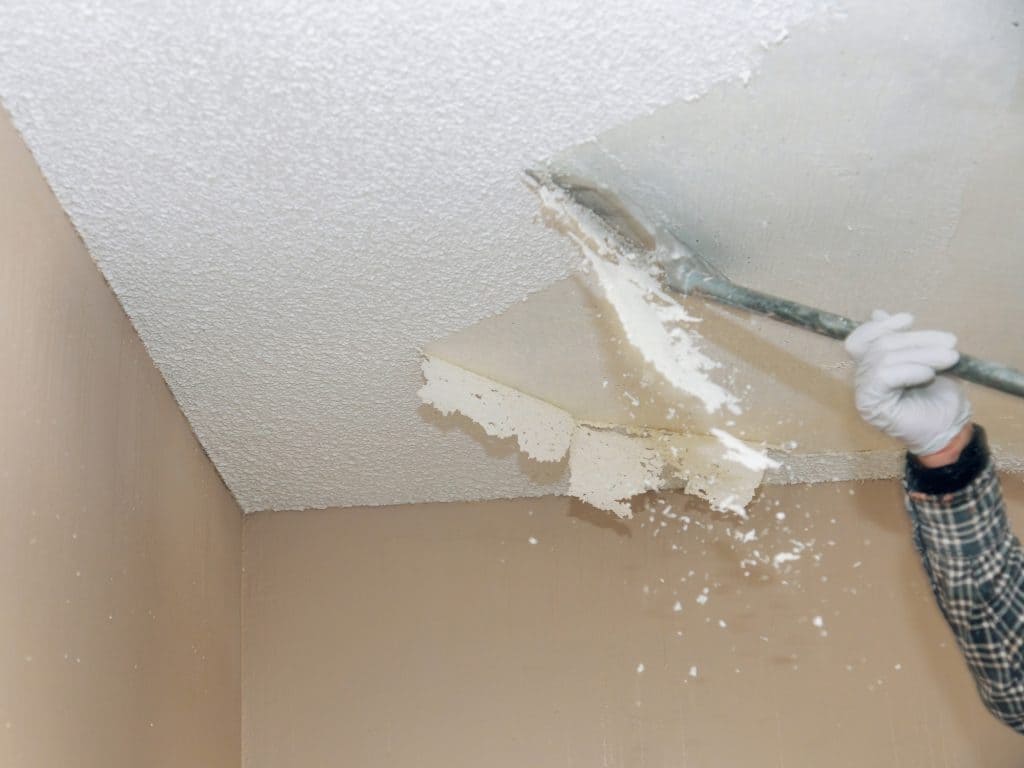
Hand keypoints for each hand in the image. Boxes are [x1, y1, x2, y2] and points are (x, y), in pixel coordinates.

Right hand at [844, 310, 970, 455]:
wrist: (948, 431)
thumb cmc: (939, 398)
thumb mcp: (926, 359)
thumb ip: (903, 341)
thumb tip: (877, 313)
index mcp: (872, 367)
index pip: (859, 340)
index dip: (879, 326)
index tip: (909, 319)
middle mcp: (863, 379)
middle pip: (880, 345)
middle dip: (917, 339)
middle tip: (950, 342)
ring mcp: (864, 393)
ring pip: (884, 358)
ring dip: (921, 354)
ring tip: (949, 359)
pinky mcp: (870, 405)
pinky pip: (883, 376)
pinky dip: (909, 370)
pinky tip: (928, 375)